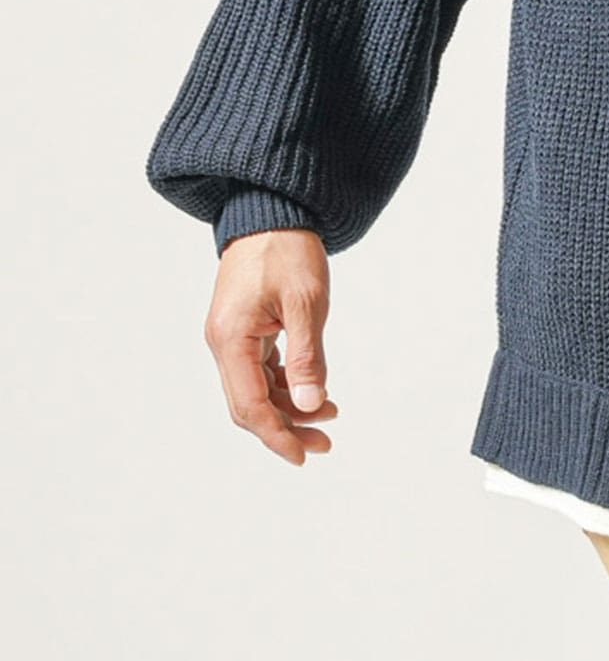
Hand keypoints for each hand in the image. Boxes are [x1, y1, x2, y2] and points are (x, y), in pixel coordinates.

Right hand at [203, 227, 338, 463]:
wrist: (271, 207)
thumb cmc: (287, 248)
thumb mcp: (306, 302)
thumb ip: (307, 357)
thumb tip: (312, 404)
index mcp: (231, 339)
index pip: (250, 407)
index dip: (278, 436)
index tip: (305, 456)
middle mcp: (223, 342)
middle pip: (249, 404)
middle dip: (286, 427)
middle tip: (325, 443)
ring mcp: (231, 335)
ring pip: (255, 388)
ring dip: (288, 406)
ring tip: (330, 414)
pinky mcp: (243, 327)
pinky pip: (259, 368)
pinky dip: (285, 382)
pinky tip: (313, 388)